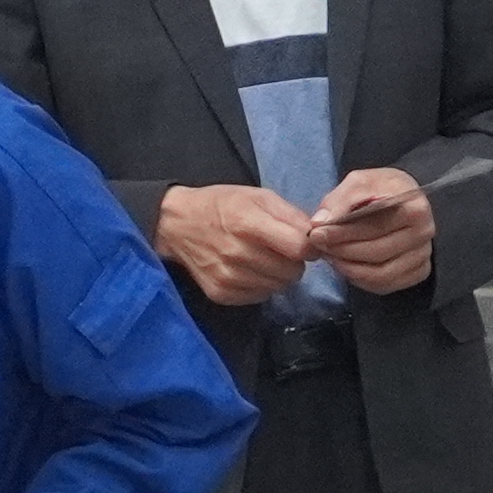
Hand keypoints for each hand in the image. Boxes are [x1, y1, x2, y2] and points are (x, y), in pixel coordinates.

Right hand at [154, 184, 314, 306]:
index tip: (303, 242)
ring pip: (279, 286)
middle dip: (293, 261)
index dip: (309, 246)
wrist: (176, 225)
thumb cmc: (221, 205)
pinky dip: (261, 284)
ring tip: (262, 258)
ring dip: (278, 274)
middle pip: (292, 271)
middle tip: (279, 249)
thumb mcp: (258, 197)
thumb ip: (290, 215)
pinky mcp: (221, 293)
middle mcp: (236, 254)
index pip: (299, 249)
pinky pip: (261, 296)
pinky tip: (249, 269)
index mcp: (247, 224)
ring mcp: (227, 277)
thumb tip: (317, 237)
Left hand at [305, 166, 435, 294]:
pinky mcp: (419, 272)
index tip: (316, 232)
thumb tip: (319, 222)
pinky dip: (359, 279)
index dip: (342, 232)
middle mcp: (425, 233)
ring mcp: (424, 255)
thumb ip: (340, 199)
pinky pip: (385, 285)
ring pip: (380, 273)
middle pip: (377, 252)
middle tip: (318, 244)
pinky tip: (345, 265)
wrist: (402, 200)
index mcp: (415, 207)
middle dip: (341, 250)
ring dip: (347, 267)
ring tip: (329, 255)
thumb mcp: (360, 182)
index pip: (374, 226)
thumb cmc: (380, 190)